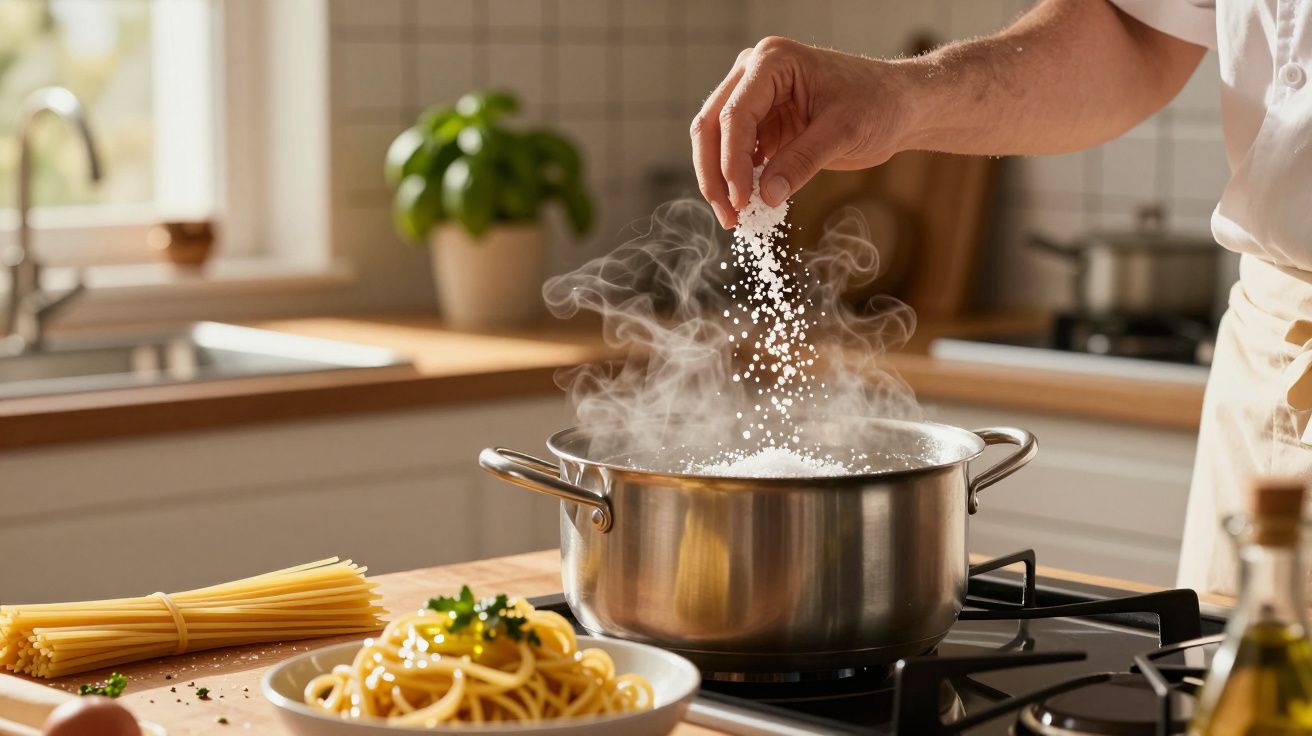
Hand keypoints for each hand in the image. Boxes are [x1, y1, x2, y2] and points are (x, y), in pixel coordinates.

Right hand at [691, 36, 909, 227]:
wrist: (899, 107)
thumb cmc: (878, 104)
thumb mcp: (843, 132)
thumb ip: (802, 162)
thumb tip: (765, 197)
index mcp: (772, 61)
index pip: (735, 114)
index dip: (732, 161)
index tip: (742, 200)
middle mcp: (754, 74)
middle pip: (711, 126)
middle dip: (714, 174)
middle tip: (728, 216)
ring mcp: (754, 98)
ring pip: (715, 142)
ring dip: (720, 181)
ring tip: (735, 218)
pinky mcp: (762, 123)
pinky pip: (736, 154)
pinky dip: (737, 181)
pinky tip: (748, 206)